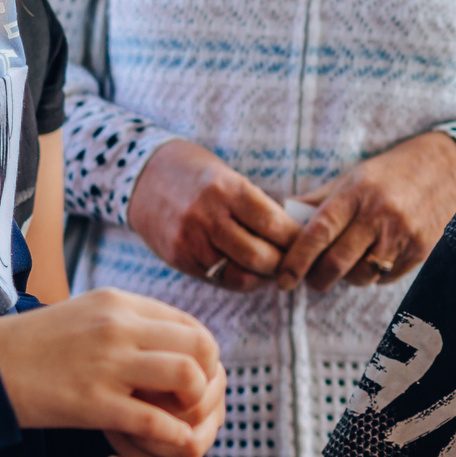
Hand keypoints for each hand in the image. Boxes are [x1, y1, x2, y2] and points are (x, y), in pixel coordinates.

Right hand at [0, 288, 221, 456]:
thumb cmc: (33, 345)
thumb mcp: (85, 314)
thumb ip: (125, 320)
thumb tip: (164, 338)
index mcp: (119, 304)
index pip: (190, 325)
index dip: (203, 358)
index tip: (190, 382)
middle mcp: (119, 327)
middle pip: (202, 346)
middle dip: (209, 381)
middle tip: (191, 405)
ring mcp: (108, 363)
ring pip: (188, 378)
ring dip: (194, 407)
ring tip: (178, 422)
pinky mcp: (92, 402)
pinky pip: (155, 421)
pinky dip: (173, 437)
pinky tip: (169, 446)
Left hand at [101, 359, 226, 456]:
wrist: (92, 373)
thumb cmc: (114, 351)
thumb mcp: (134, 342)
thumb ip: (158, 348)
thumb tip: (175, 371)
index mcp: (209, 379)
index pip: (203, 402)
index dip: (170, 397)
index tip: (133, 380)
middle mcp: (205, 416)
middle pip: (194, 440)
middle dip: (153, 426)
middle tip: (118, 408)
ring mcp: (186, 446)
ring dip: (139, 451)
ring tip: (110, 429)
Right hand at [128, 138, 308, 290]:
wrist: (145, 177)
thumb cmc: (200, 177)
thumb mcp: (229, 178)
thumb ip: (256, 207)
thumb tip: (296, 237)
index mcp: (226, 188)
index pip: (273, 223)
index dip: (296, 238)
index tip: (309, 242)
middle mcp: (207, 215)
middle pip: (259, 255)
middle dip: (284, 263)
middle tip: (297, 262)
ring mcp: (190, 240)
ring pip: (239, 274)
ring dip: (264, 277)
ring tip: (276, 270)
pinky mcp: (178, 258)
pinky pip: (218, 279)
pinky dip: (240, 280)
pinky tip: (250, 273)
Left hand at [279, 131, 455, 289]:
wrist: (448, 167)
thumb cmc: (391, 173)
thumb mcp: (353, 178)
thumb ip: (319, 201)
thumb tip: (282, 220)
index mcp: (356, 192)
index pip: (318, 232)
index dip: (297, 259)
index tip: (283, 278)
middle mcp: (380, 214)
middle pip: (337, 262)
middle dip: (318, 279)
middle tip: (312, 281)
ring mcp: (403, 234)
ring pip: (362, 275)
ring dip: (348, 277)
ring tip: (348, 264)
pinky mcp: (421, 250)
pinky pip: (386, 277)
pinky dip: (375, 275)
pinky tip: (376, 257)